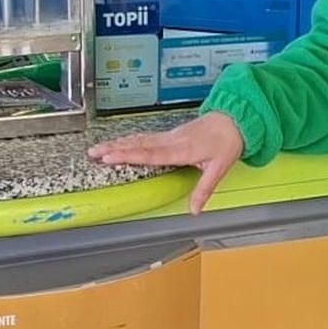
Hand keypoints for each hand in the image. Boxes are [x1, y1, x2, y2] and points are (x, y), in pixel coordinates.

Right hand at [88, 113, 244, 214]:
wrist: (234, 119)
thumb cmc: (227, 142)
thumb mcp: (219, 169)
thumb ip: (204, 190)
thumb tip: (195, 210)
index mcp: (181, 150)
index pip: (150, 154)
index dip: (129, 156)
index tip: (110, 157)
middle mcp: (171, 141)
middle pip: (138, 145)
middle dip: (114, 148)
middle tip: (93, 152)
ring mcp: (169, 136)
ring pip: (138, 139)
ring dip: (117, 143)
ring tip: (98, 148)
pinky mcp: (169, 134)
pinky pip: (145, 137)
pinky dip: (129, 140)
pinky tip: (119, 142)